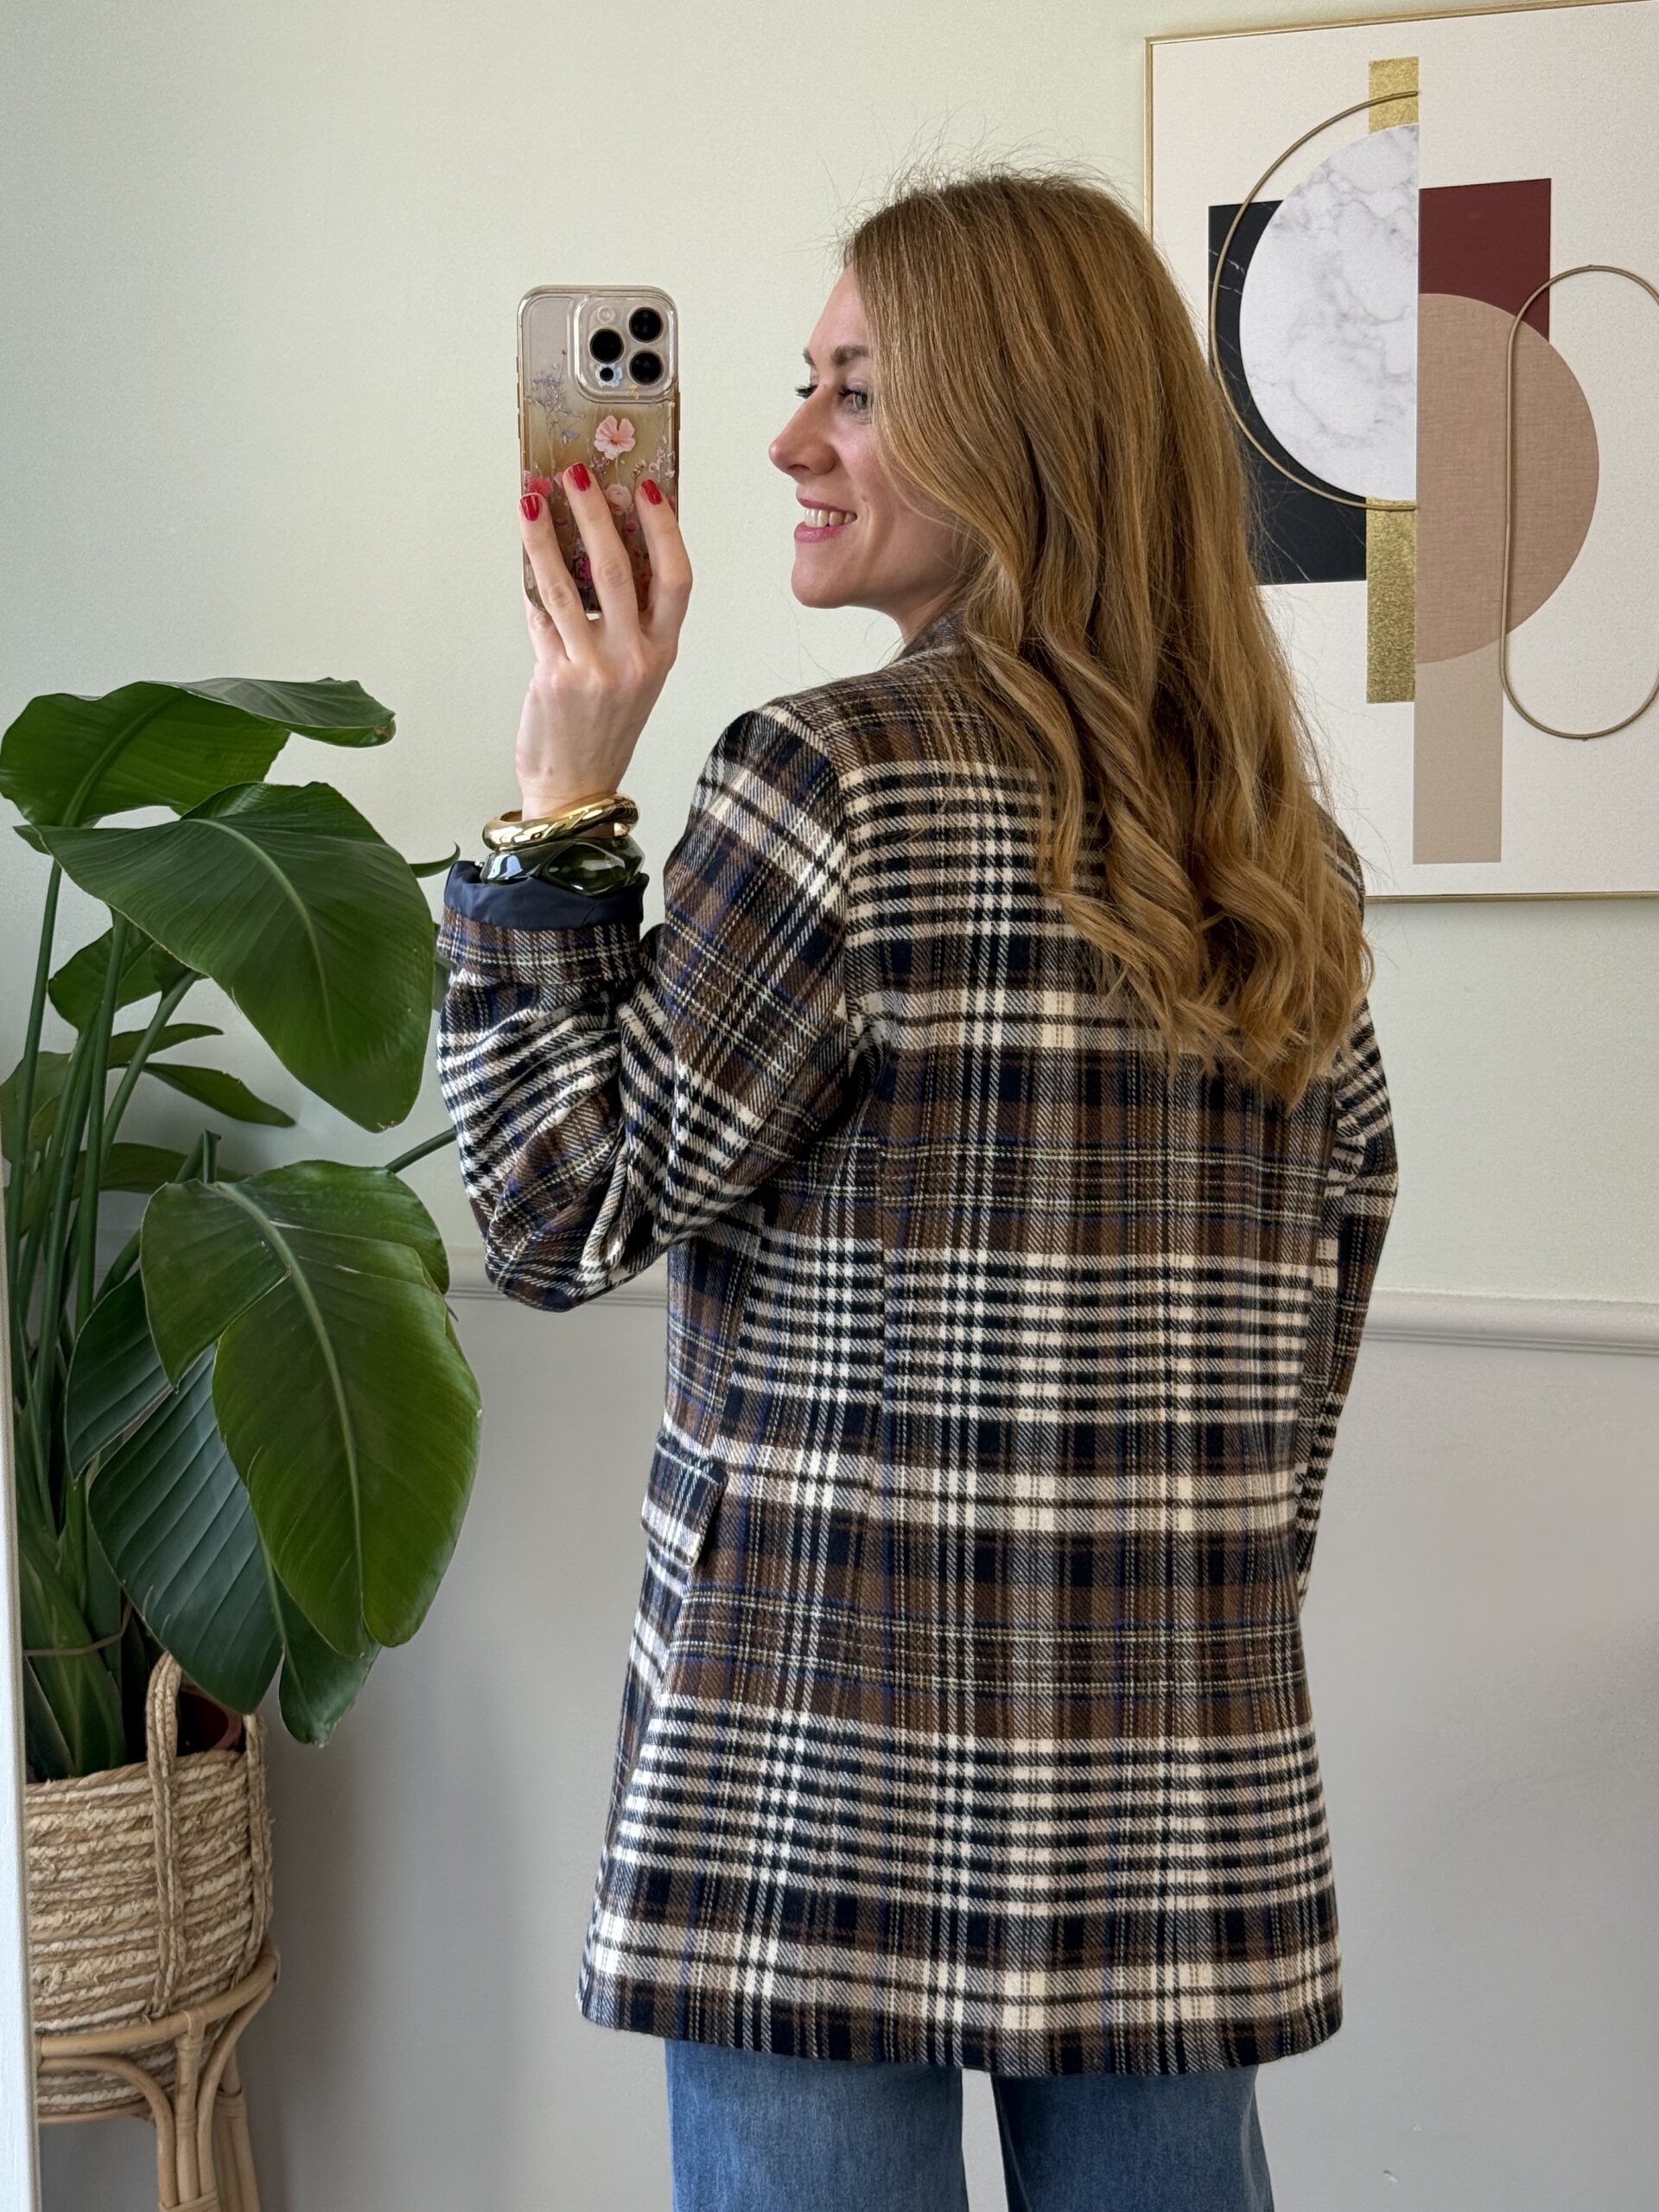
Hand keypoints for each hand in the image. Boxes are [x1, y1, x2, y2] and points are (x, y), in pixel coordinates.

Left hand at [514, 463, 690, 816]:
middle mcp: (634, 658)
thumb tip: (592, 553)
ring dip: (543, 535)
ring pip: (565, 584)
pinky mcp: (554, 675)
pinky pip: (538, 615)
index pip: (676, 578)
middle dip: (593, 512)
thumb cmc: (604, 730)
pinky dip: (528, 582)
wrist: (577, 789)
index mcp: (662, 652)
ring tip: (530, 499)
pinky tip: (522, 554)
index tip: (647, 489)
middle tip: (574, 475)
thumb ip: (623, 623)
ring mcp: (593, 667)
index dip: (664, 529)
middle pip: (618, 568)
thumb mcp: (634, 676)